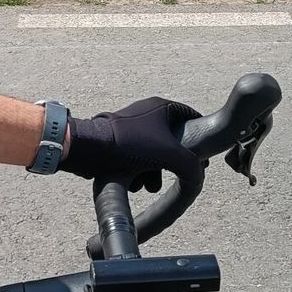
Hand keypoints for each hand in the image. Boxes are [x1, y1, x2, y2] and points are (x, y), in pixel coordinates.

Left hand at [61, 97, 201, 191]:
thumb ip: (191, 165)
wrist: (91, 149)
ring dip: (154, 171)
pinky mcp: (120, 141)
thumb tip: (199, 177)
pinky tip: (135, 181)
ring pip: (154, 152)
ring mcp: (133, 127)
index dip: (199, 140)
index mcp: (162, 107)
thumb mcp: (169, 154)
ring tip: (149, 184)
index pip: (192, 118)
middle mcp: (148, 114)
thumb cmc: (130, 144)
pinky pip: (137, 157)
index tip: (200, 160)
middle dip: (172, 163)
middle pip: (172, 141)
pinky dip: (139, 170)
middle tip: (173, 176)